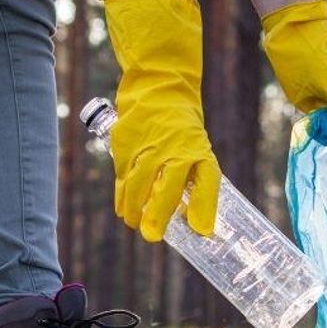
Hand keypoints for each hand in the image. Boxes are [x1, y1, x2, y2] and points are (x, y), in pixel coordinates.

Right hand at [104, 0, 220, 240]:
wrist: (159, 91)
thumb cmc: (185, 135)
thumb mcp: (201, 158)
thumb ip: (202, 192)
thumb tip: (202, 230)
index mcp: (195, 152)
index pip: (205, 181)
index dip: (204, 207)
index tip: (200, 231)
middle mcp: (172, 149)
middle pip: (163, 187)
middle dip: (157, 214)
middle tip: (152, 236)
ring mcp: (145, 145)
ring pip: (137, 184)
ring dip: (135, 209)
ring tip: (136, 225)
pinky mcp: (123, 143)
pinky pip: (121, 176)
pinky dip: (122, 196)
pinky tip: (124, 209)